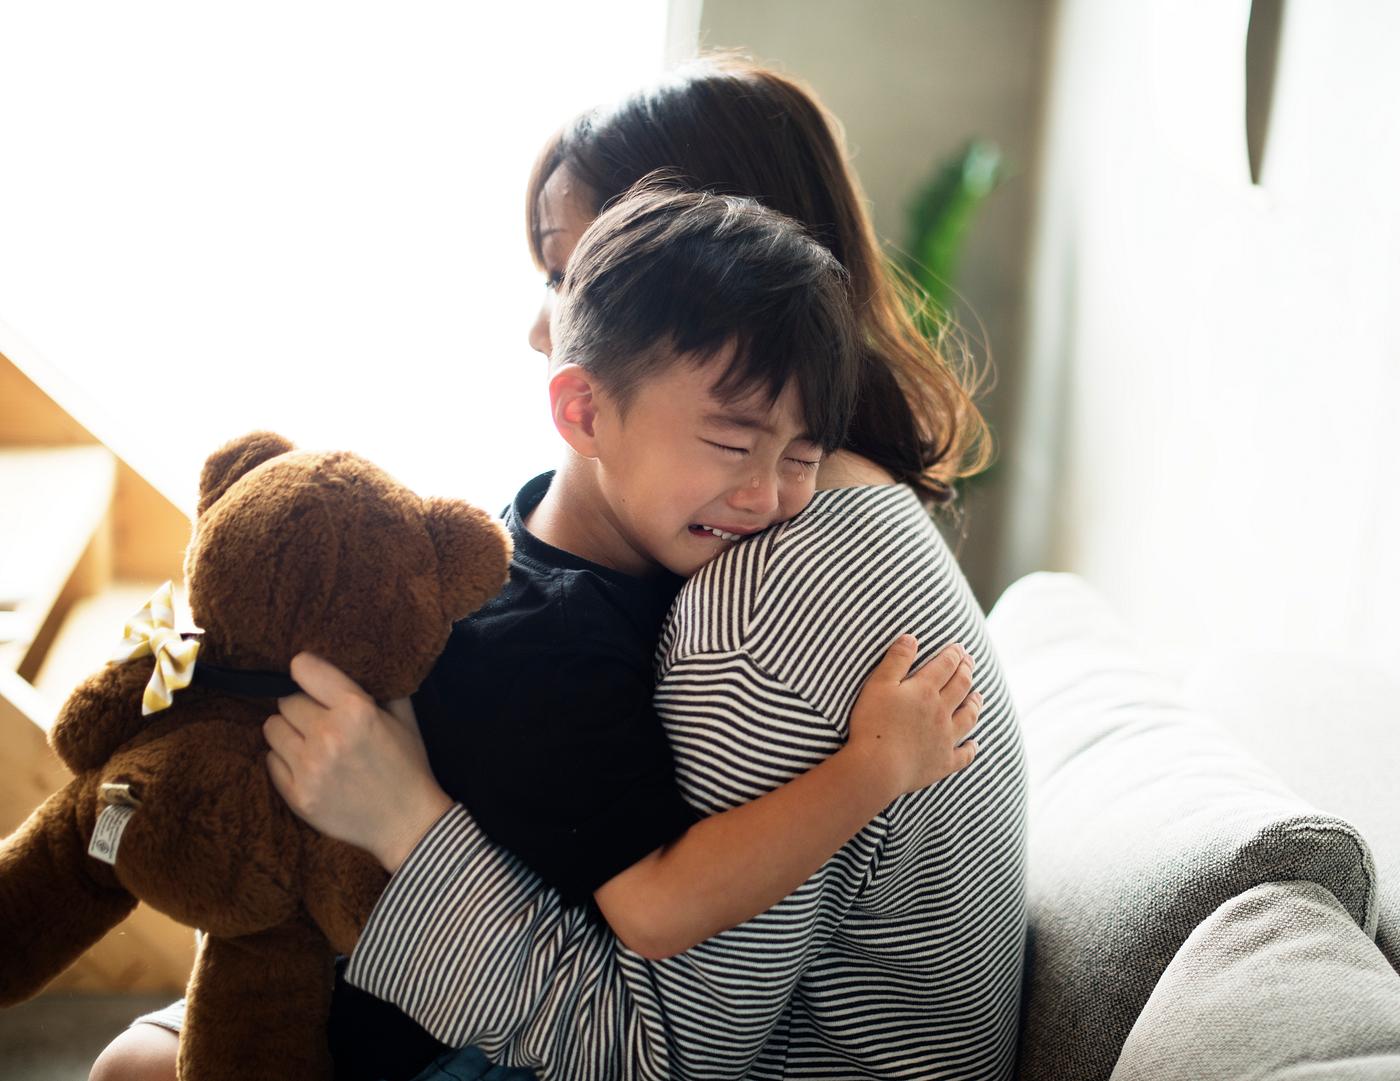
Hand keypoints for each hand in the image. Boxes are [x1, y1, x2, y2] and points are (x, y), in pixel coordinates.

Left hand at [264, 652, 452, 873]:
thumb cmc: (408, 767)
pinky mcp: (297, 795)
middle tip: (319, 718)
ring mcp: (309, 768)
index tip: (309, 676)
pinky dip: (285, 760)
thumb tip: (354, 663)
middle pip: (286, 701)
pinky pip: (271, 760)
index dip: (305, 670)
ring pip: (272, 728)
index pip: (304, 669)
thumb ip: (379, 689)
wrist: (408, 824)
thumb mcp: (405, 719)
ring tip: (309, 741)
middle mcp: (329, 735)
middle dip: (302, 706)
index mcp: (357, 709)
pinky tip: (308, 766)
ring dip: (289, 731)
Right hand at [845, 636, 979, 798]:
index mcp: (925, 691)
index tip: (960, 647)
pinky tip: (974, 744)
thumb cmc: (873, 724)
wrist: (878, 767)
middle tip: (971, 661)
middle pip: (961, 687)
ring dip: (975, 704)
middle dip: (967, 671)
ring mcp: (945, 738)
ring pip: (968, 717)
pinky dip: (971, 748)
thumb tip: (912, 637)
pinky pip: (964, 755)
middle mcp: (942, 712)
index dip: (954, 654)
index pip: (946, 666)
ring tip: (979, 696)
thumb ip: (897, 659)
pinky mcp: (943, 762)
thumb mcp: (879, 684)